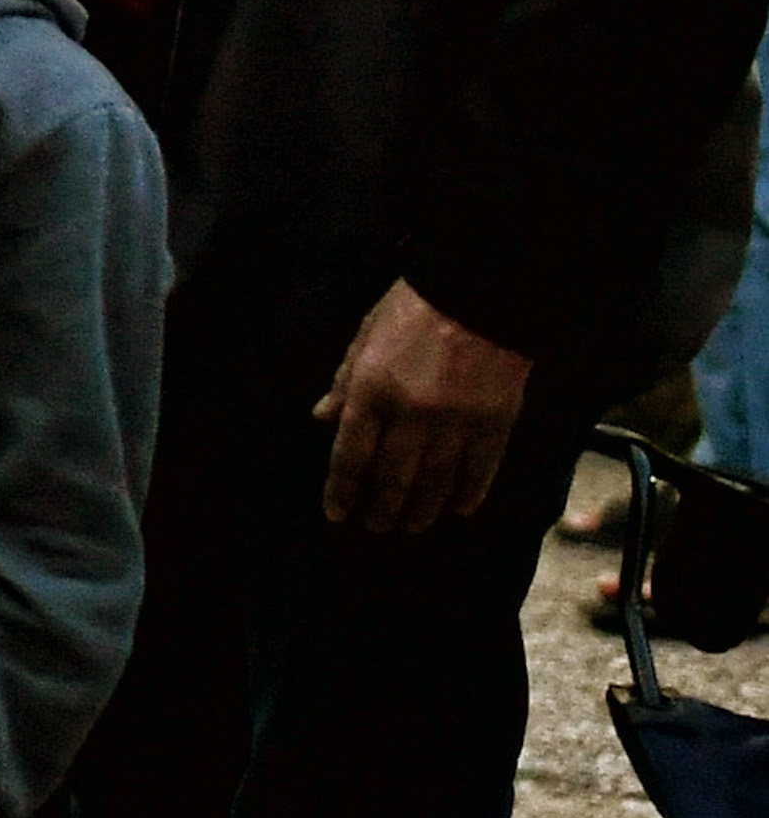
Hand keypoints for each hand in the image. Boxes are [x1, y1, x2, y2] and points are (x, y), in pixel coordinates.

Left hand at [315, 279, 533, 536]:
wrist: (482, 290)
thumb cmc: (416, 308)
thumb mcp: (365, 336)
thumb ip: (344, 380)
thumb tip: (322, 418)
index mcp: (372, 390)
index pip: (350, 456)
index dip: (342, 490)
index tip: (337, 513)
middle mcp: (411, 413)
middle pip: (392, 477)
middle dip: (381, 508)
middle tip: (375, 527)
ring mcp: (456, 420)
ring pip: (436, 480)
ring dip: (422, 509)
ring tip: (413, 526)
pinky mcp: (496, 420)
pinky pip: (481, 467)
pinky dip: (470, 491)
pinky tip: (461, 508)